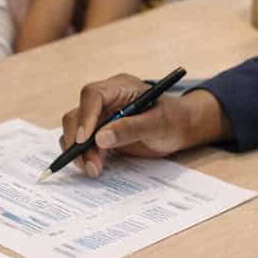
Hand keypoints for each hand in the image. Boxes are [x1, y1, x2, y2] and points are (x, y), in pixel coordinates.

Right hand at [58, 73, 230, 176]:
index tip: (85, 140)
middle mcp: (106, 100)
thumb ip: (130, 129)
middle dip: (79, 141)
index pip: (93, 95)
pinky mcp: (101, 132)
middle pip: (78, 114)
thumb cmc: (174, 120)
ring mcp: (102, 115)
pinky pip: (84, 143)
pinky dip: (85, 156)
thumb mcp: (157, 124)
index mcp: (120, 87)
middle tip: (88, 164)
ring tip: (93, 170)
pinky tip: (94, 167)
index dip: (85, 116)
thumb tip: (100, 138)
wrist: (181, 128)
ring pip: (77, 130)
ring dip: (80, 152)